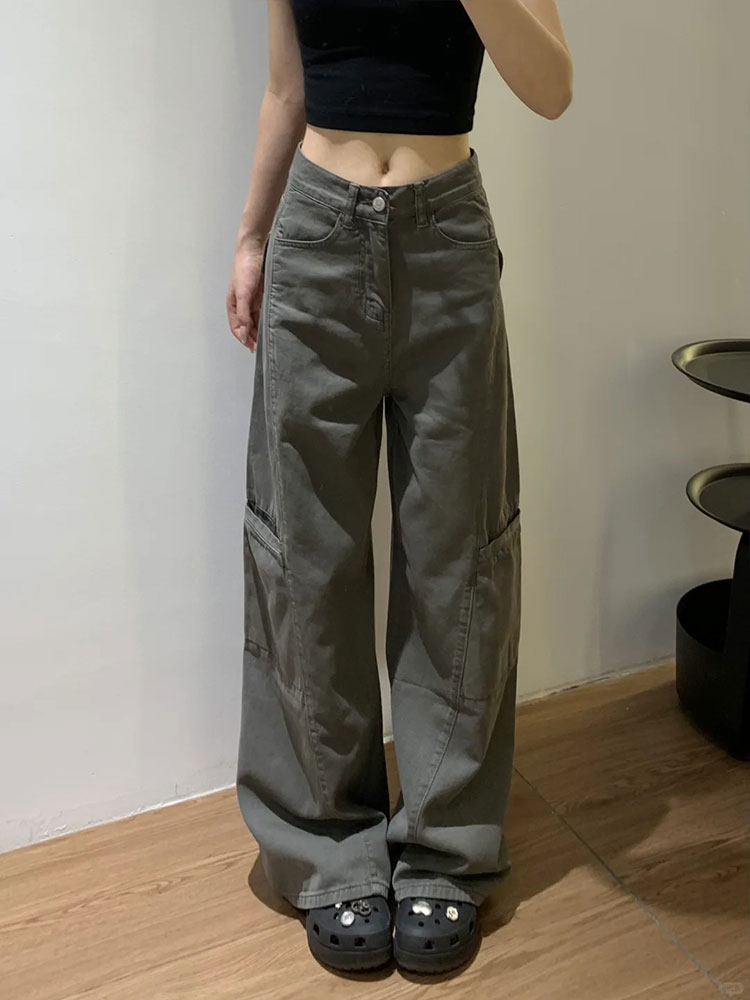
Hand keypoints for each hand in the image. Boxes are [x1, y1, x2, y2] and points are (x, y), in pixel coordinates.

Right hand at [226, 236, 265, 351]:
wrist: (254, 249)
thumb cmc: (244, 270)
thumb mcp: (243, 294)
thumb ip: (243, 315)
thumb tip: (244, 335)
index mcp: (233, 305)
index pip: (237, 328)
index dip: (244, 339)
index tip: (254, 348)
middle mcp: (242, 305)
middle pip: (247, 326)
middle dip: (254, 337)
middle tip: (264, 348)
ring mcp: (253, 300)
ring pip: (256, 320)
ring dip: (261, 329)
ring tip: (270, 339)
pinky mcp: (262, 295)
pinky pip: (264, 311)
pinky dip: (267, 319)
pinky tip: (273, 325)